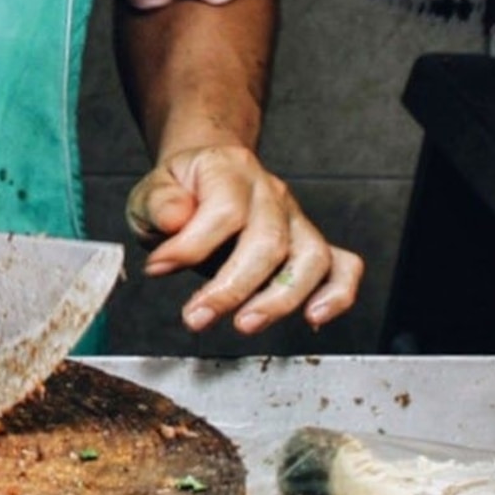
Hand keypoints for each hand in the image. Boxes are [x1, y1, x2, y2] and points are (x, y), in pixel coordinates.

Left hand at [126, 145, 363, 336]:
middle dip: (232, 288)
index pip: (225, 211)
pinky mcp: (310, 244)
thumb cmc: (180, 191)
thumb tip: (175, 220)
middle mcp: (271, 193)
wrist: (205, 177)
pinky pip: (343, 266)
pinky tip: (314, 317)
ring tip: (246, 324)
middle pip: (269, 241)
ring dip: (280, 298)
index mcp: (230, 170)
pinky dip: (338, 293)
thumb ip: (159, 204)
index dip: (192, 246)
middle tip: (196, 317)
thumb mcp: (150, 191)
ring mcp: (296, 219)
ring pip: (311, 258)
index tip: (159, 268)